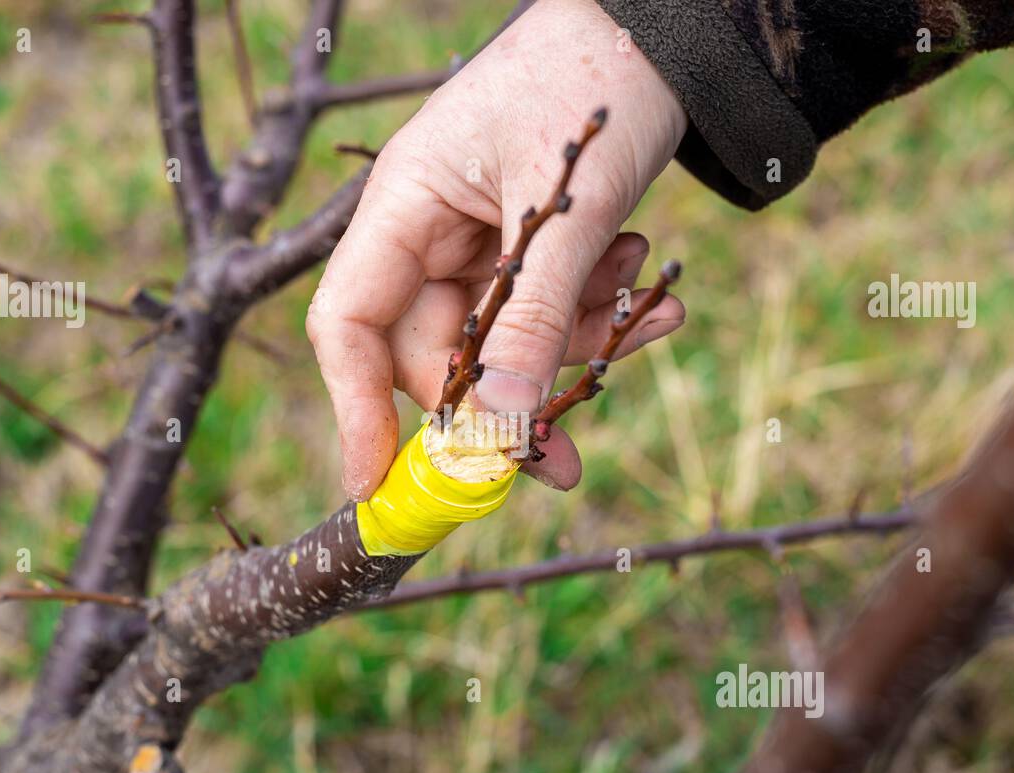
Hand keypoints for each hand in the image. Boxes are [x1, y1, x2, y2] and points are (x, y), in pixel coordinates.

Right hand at [307, 0, 687, 500]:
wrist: (665, 26)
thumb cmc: (596, 84)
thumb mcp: (568, 210)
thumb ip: (534, 318)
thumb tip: (500, 431)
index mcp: (403, 204)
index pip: (348, 325)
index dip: (355, 410)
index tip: (379, 485)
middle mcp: (429, 229)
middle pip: (438, 353)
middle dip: (509, 394)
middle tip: (566, 451)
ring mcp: (479, 238)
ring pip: (505, 340)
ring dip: (574, 342)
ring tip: (644, 300)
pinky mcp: (529, 245)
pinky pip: (547, 310)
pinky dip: (598, 313)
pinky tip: (653, 289)